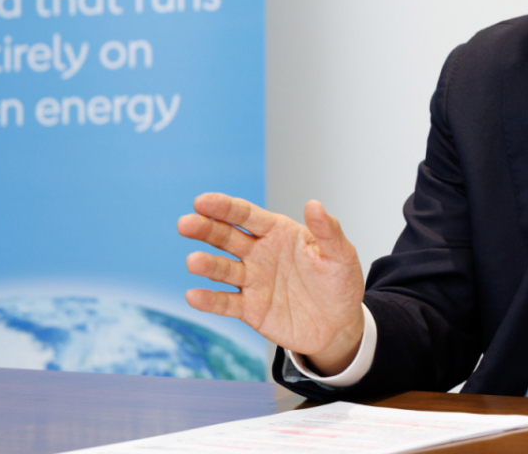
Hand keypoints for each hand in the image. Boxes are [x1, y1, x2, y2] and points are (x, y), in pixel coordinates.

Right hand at [177, 194, 365, 374]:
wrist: (339, 325)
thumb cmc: (340, 283)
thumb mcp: (341, 255)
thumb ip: (327, 230)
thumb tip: (313, 204)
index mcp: (278, 232)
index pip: (246, 215)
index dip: (224, 207)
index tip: (201, 201)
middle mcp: (259, 253)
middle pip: (226, 238)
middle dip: (205, 229)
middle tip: (185, 224)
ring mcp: (252, 281)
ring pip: (223, 270)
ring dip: (206, 265)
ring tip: (193, 261)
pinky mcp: (250, 309)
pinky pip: (226, 303)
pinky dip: (209, 301)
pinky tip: (193, 295)